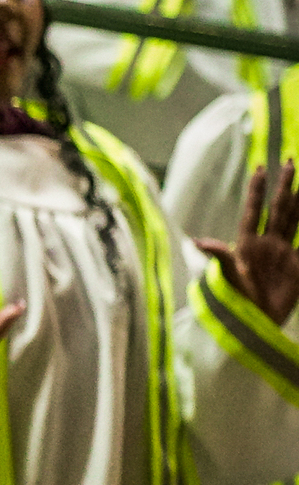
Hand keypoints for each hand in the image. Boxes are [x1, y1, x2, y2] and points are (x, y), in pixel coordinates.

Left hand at [196, 160, 298, 326]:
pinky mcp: (298, 265)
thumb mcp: (226, 278)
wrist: (254, 324)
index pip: (253, 210)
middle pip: (278, 208)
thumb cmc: (235, 302)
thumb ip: (219, 257)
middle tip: (291, 160)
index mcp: (247, 243)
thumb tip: (196, 240)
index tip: (260, 168)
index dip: (256, 190)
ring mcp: (283, 252)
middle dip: (285, 185)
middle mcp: (267, 243)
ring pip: (295, 218)